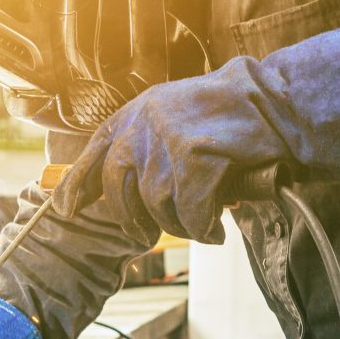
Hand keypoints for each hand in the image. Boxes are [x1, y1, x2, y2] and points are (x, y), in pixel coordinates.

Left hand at [53, 11, 339, 243]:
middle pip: (116, 190)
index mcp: (135, 113)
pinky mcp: (193, 158)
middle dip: (131, 221)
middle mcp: (142, 125)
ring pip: (156, 206)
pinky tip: (215, 230)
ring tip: (203, 223)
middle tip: (145, 237)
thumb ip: (146, 145)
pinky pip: (188, 213)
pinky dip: (202, 228)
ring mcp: (166, 141)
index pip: (93, 153)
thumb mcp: (173, 118)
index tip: (65, 209)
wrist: (275, 101)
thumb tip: (129, 193)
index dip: (76, 185)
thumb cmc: (228, 115)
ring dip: (179, 224)